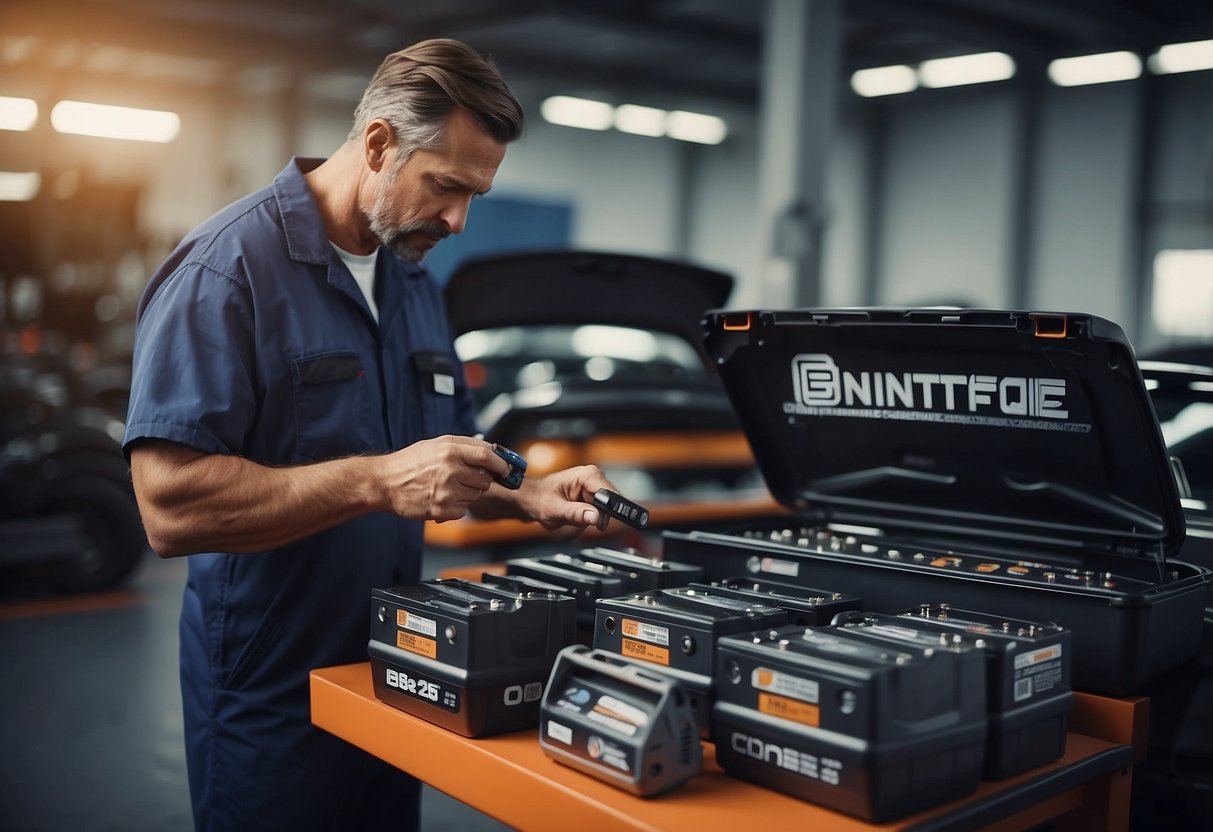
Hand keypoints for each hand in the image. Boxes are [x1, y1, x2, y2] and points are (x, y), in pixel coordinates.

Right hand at [377, 435, 509, 521]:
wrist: (384, 482)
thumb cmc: (411, 462)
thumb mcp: (437, 444)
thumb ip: (464, 445)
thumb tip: (492, 450)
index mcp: (450, 451)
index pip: (487, 456)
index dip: (501, 464)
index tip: (506, 469)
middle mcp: (450, 470)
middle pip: (485, 479)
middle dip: (480, 480)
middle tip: (465, 478)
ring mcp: (446, 492)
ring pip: (475, 496)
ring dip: (467, 493)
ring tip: (447, 486)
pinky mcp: (441, 509)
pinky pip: (463, 510)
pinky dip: (457, 506)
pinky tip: (442, 498)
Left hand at [520, 464, 616, 530]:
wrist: (531, 499)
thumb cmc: (539, 499)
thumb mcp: (555, 510)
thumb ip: (576, 513)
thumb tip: (596, 517)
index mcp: (586, 475)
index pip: (610, 493)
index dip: (614, 509)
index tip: (611, 521)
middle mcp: (593, 478)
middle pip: (611, 503)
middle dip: (599, 516)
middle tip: (579, 519)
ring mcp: (594, 487)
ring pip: (606, 509)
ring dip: (593, 518)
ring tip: (574, 516)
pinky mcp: (594, 496)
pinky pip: (601, 512)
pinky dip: (591, 518)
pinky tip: (577, 516)